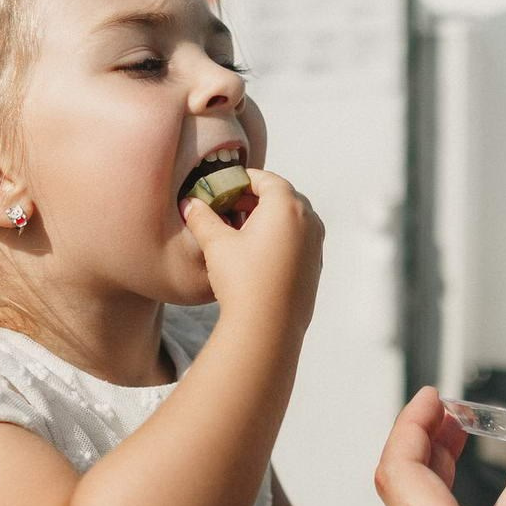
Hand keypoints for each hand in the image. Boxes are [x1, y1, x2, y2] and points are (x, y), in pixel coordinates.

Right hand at [182, 168, 322, 335]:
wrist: (267, 327)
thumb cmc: (243, 280)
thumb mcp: (216, 243)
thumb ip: (202, 218)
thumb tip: (190, 204)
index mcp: (287, 206)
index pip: (266, 179)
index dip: (242, 180)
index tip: (225, 186)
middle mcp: (309, 220)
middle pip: (281, 197)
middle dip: (255, 199)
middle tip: (229, 208)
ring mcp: (316, 244)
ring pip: (291, 219)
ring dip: (267, 219)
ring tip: (241, 231)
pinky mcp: (315, 265)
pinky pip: (298, 240)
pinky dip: (280, 238)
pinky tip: (256, 254)